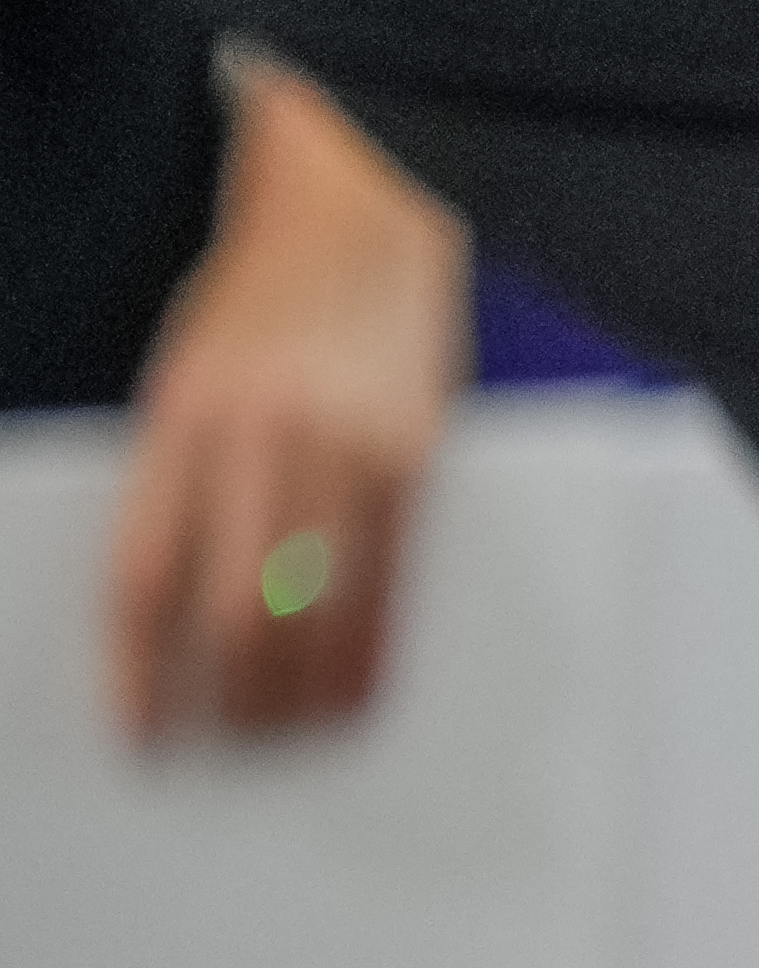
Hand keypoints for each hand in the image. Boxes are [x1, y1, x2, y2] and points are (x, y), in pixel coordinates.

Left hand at [104, 63, 465, 747]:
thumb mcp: (187, 384)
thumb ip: (181, 483)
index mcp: (182, 420)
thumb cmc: (259, 309)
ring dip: (303, 695)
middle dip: (231, 700)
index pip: (145, 574)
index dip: (135, 668)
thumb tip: (175, 611)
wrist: (356, 222)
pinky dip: (369, 657)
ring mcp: (348, 454)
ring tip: (289, 733)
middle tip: (226, 745)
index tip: (138, 733)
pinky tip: (351, 690)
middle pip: (239, 612)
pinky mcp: (415, 464)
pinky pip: (391, 591)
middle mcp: (262, 440)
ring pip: (323, 616)